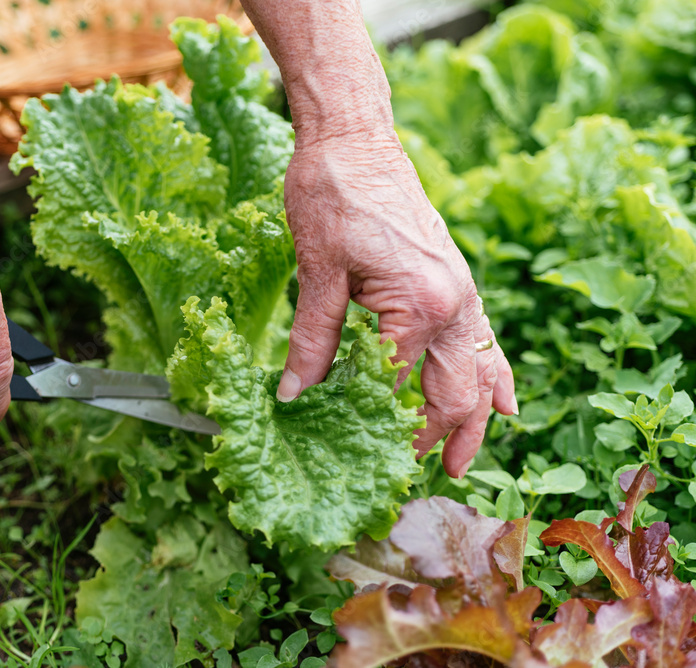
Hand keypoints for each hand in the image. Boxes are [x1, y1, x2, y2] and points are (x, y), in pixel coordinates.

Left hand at [277, 134, 517, 476]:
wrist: (356, 139)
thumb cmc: (332, 194)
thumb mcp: (317, 272)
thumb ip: (312, 340)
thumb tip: (293, 396)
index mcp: (418, 305)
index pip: (397, 390)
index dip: (375, 429)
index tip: (355, 459)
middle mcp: (454, 305)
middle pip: (452, 394)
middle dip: (435, 440)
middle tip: (414, 482)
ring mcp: (462, 294)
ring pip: (477, 374)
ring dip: (472, 421)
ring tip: (459, 465)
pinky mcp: (456, 284)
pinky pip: (484, 341)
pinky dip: (493, 377)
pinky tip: (504, 405)